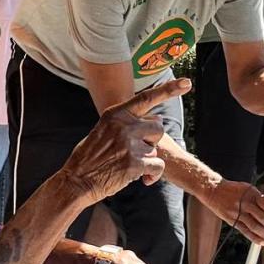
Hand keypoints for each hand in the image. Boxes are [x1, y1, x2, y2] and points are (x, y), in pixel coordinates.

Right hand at [59, 78, 189, 202]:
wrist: (76, 181)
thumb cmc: (91, 157)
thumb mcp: (104, 131)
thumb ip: (129, 123)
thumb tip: (158, 117)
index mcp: (116, 115)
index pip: (146, 98)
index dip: (168, 90)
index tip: (186, 83)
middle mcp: (124, 126)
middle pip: (158, 127)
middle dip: (153, 140)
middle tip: (139, 152)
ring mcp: (130, 144)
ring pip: (156, 150)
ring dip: (148, 161)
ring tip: (130, 167)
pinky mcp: (134, 163)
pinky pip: (157, 166)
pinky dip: (153, 175)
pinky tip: (142, 179)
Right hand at [204, 179, 263, 246]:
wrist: (213, 191)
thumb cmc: (232, 190)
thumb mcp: (248, 189)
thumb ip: (260, 198)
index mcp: (251, 193)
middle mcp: (245, 203)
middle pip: (262, 217)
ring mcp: (238, 213)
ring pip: (255, 226)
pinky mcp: (232, 220)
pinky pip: (245, 231)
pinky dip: (255, 238)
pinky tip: (262, 242)